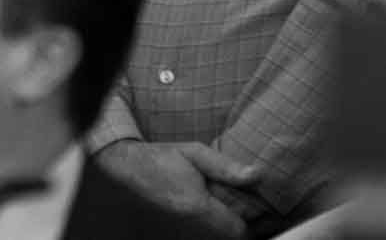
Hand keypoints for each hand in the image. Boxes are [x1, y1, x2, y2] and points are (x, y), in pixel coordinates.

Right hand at [93, 139, 260, 237]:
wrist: (127, 167)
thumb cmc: (161, 158)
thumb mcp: (195, 153)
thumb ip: (225, 167)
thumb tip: (256, 176)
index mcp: (197, 206)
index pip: (238, 229)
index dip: (252, 220)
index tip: (257, 206)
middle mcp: (190, 223)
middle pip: (229, 235)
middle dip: (243, 223)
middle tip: (248, 206)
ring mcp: (181, 228)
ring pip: (217, 234)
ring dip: (228, 223)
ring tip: (229, 204)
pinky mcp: (176, 229)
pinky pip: (204, 232)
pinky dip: (214, 223)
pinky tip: (211, 207)